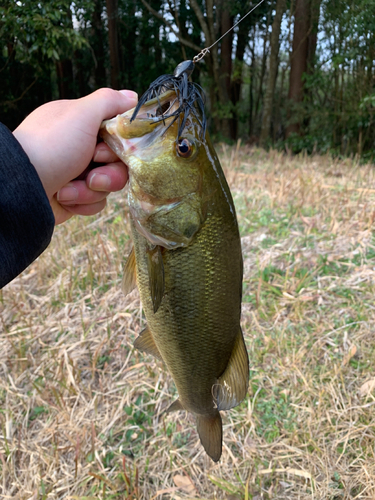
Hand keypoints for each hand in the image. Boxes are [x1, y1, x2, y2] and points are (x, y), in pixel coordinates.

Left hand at [13, 88, 137, 223]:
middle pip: (119, 163)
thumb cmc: (51, 146)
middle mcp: (81, 148)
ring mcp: (78, 173)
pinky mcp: (76, 197)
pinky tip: (65, 198)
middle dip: (109, 172)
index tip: (103, 146)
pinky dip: (83, 203)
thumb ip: (109, 101)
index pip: (119, 134)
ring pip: (109, 185)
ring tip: (69, 189)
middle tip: (91, 173)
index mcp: (81, 125)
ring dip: (91, 190)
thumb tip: (133, 96)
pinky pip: (97, 202)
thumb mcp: (81, 114)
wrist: (24, 188)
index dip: (119, 145)